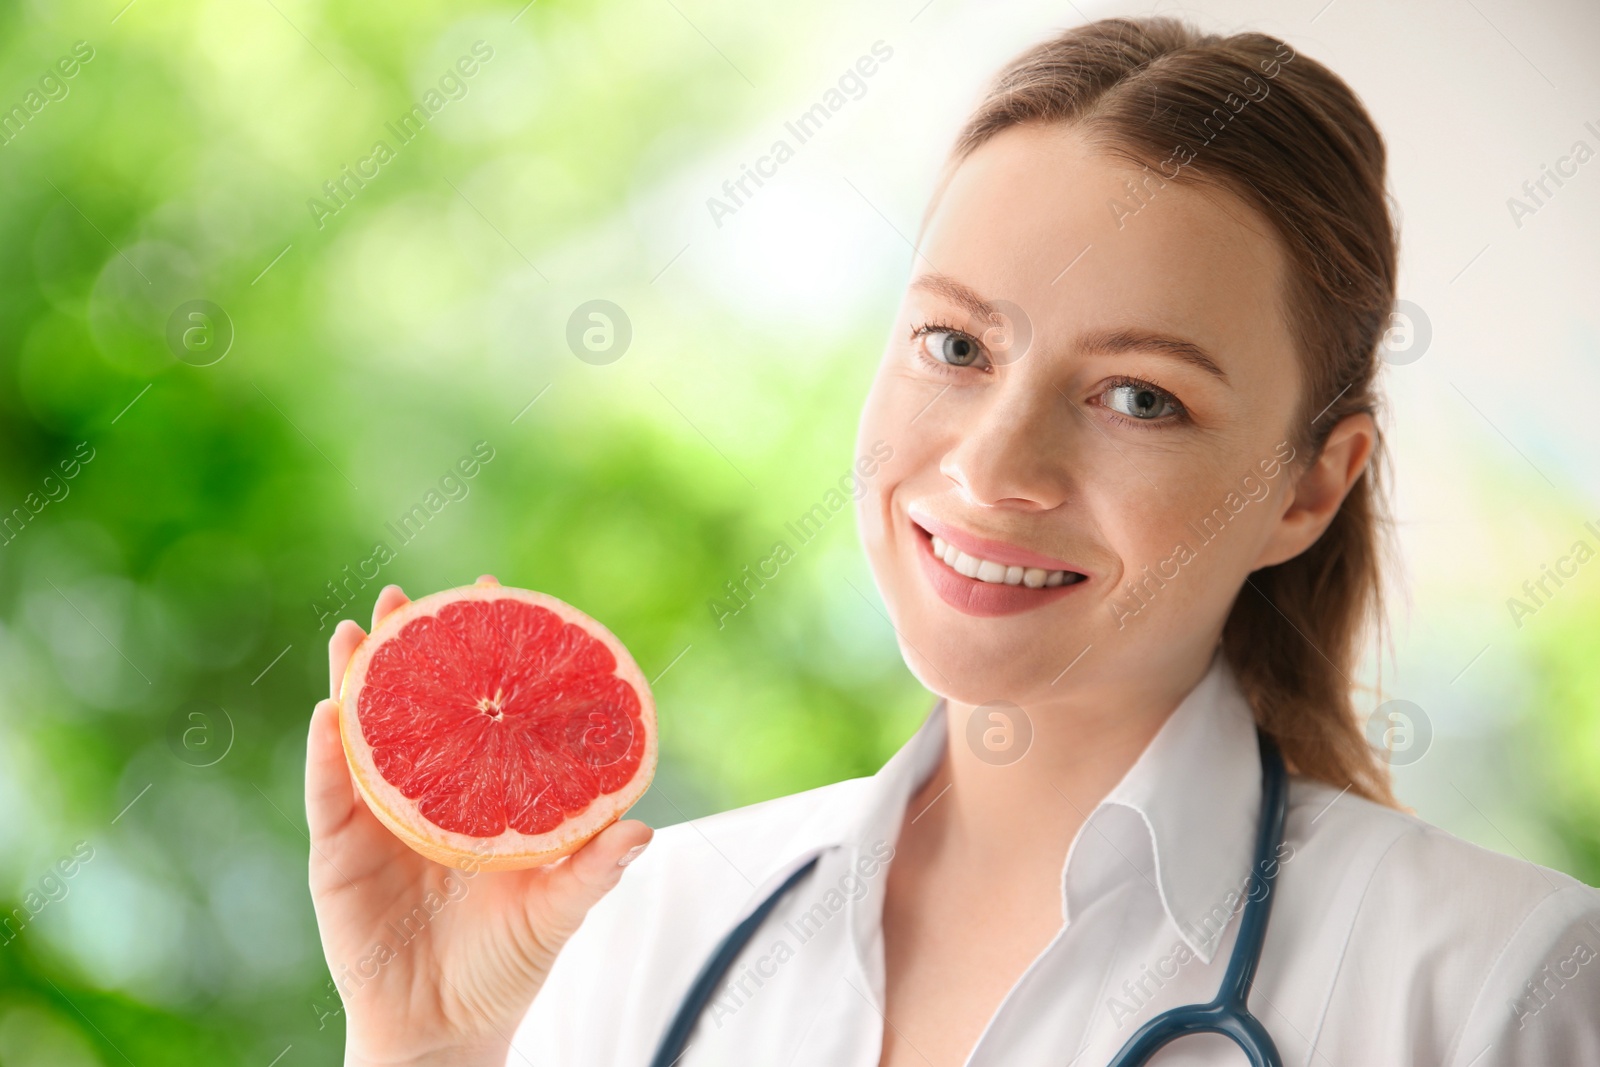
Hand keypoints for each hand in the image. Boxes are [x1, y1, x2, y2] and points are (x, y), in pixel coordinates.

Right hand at [305, 576, 652, 1066]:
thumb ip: (595, 870)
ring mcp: (379, 818)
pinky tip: (330, 710)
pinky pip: (330, 793)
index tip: (493, 592)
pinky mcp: (338, 852)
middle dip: (409, 645)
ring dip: (356, 678)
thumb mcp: (558, 911)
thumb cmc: (507, 963)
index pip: (482, 706)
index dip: (484, 650)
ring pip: (362, 733)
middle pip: (414, 703)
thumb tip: (644, 828)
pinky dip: (327, 752)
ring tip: (358, 629)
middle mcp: (428, 792)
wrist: (446, 1028)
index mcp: (480, 792)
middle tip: (407, 594)